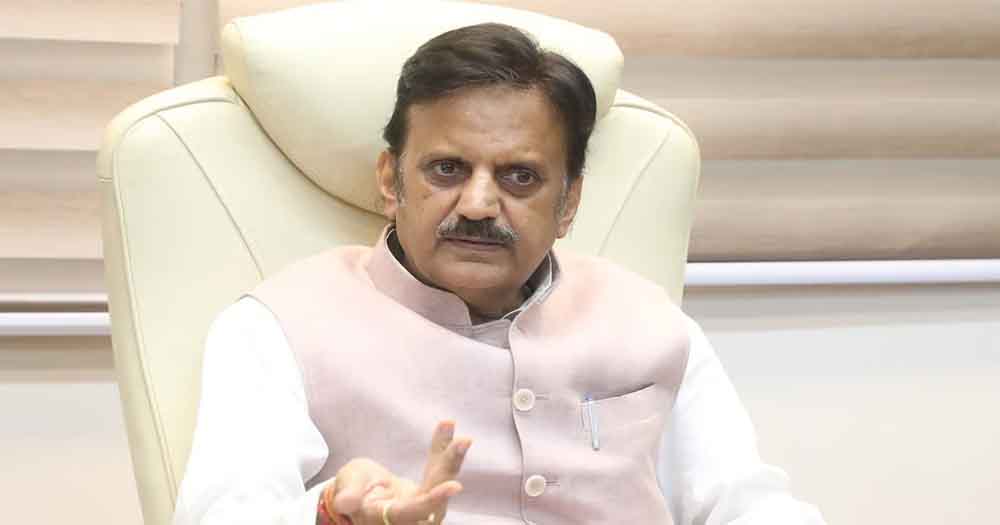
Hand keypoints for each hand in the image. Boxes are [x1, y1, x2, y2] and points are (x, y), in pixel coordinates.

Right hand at [323, 421, 471, 523]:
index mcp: (386, 519)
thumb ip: (348, 494)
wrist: (359, 495)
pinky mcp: (429, 492)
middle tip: (463, 441)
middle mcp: (410, 517)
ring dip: (451, 454)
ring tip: (452, 427)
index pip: (413, 512)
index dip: (432, 500)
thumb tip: (344, 503)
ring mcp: (423, 506)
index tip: (454, 485)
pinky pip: (440, 469)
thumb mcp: (345, 488)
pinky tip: (447, 426)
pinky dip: (443, 448)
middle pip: (435, 494)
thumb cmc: (350, 490)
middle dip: (449, 466)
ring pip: (441, 480)